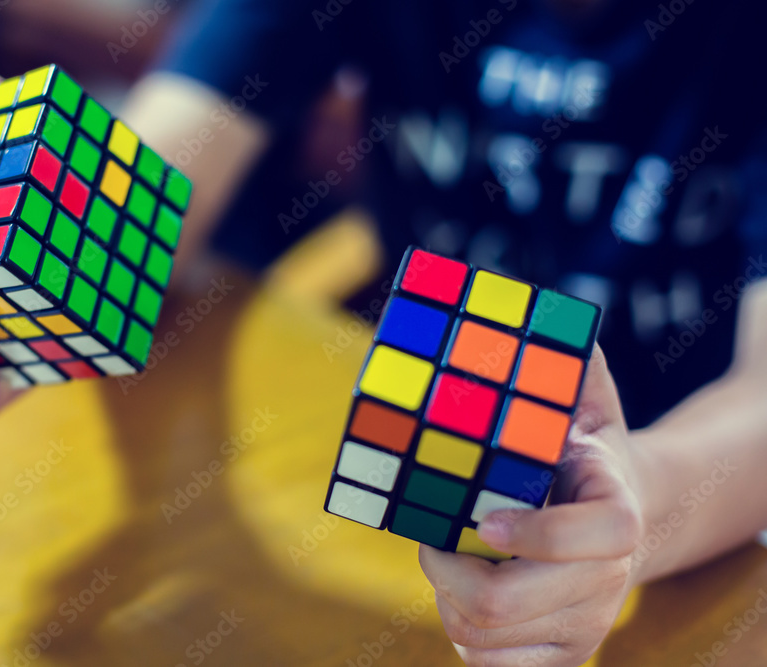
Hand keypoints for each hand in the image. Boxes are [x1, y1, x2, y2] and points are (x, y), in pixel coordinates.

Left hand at [420, 345, 644, 666]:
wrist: (619, 515)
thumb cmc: (581, 447)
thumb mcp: (581, 395)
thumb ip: (562, 358)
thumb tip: (519, 299)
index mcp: (618, 515)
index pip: (592, 539)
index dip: (533, 534)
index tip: (485, 517)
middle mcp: (608, 579)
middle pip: (508, 602)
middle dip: (450, 571)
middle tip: (434, 540)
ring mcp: (585, 625)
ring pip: (484, 638)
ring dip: (446, 596)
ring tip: (449, 559)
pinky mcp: (560, 655)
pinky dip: (460, 634)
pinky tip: (462, 594)